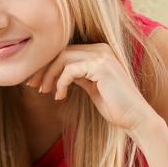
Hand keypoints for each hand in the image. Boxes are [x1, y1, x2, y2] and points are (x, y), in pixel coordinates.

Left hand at [25, 43, 154, 134]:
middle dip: (43, 68)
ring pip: (63, 58)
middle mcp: (101, 48)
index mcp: (98, 51)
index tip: (36, 80)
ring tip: (44, 91)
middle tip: (32, 84)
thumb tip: (56, 72)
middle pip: (61, 51)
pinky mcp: (101, 66)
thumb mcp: (91, 86)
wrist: (135, 118)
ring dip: (49, 75)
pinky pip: (70, 69)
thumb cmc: (114, 106)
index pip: (65, 51)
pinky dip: (61, 83)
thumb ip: (78, 75)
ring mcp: (102, 55)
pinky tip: (60, 96)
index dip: (47, 64)